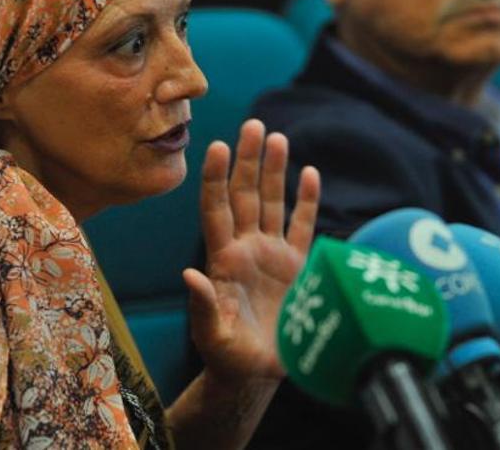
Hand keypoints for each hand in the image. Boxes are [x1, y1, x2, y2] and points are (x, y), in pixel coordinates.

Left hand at [182, 118, 319, 381]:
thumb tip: (189, 276)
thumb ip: (203, 306)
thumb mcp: (211, 335)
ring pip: (273, 203)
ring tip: (276, 137)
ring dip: (274, 171)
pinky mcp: (298, 267)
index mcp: (222, 260)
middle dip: (248, 161)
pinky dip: (307, 201)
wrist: (258, 374)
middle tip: (253, 125)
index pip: (216, 209)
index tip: (217, 145)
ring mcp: (272, 255)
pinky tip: (310, 173)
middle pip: (245, 195)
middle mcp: (246, 249)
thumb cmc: (227, 357)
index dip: (216, 178)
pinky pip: (304, 226)